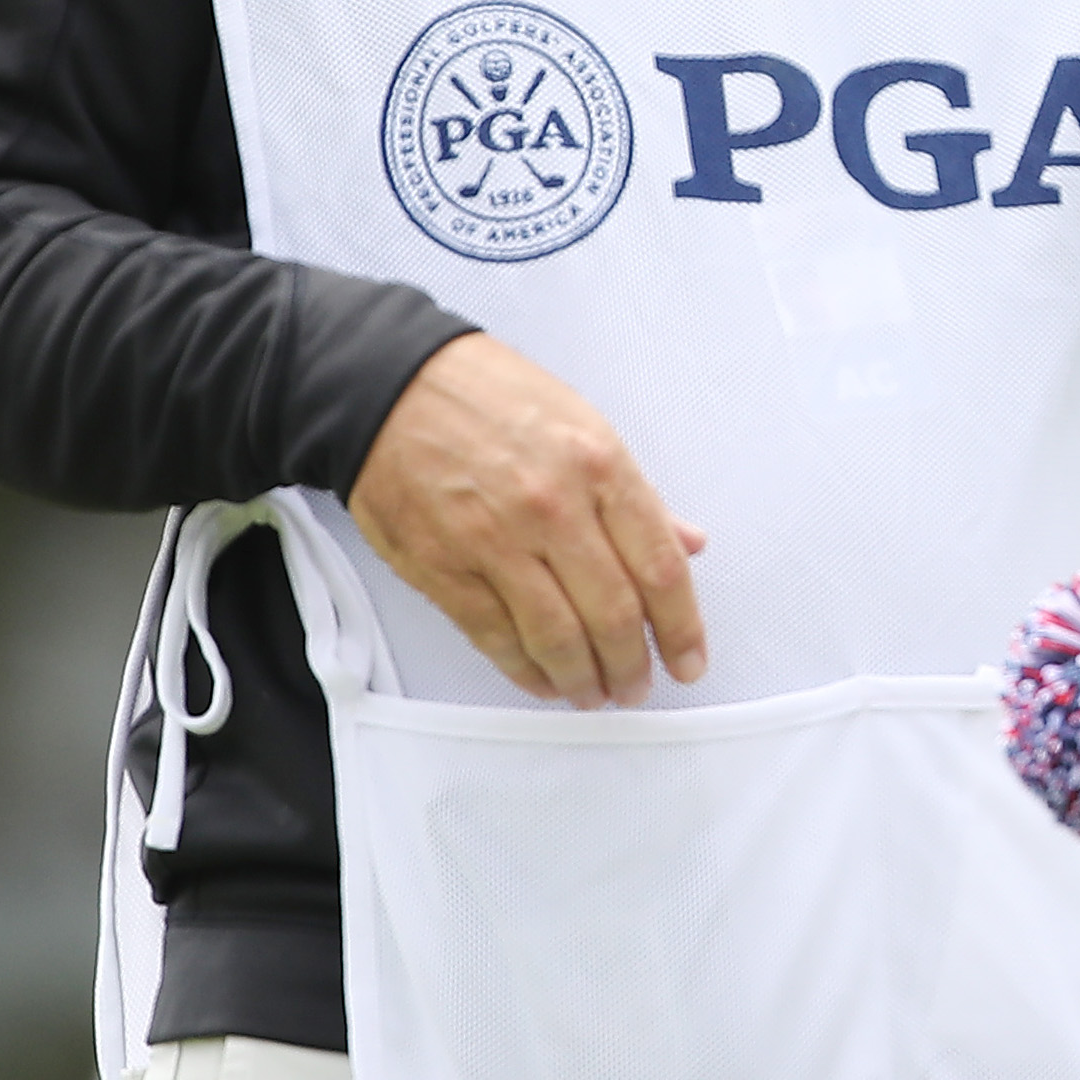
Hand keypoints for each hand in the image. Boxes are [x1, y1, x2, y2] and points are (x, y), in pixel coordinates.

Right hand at [347, 332, 709, 705]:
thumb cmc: (488, 397)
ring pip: (556, 638)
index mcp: (599, 467)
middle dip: (633, 666)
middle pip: (613, 614)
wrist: (390, 386)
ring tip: (595, 693)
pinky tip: (545, 680)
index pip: (660, 568)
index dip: (682, 628)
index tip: (689, 660)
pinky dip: (526, 671)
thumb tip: (687, 542)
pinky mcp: (445, 568)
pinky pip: (496, 638)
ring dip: (583, 679)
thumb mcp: (584, 423)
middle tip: (639, 686)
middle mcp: (553, 508)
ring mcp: (495, 542)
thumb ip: (637, 494)